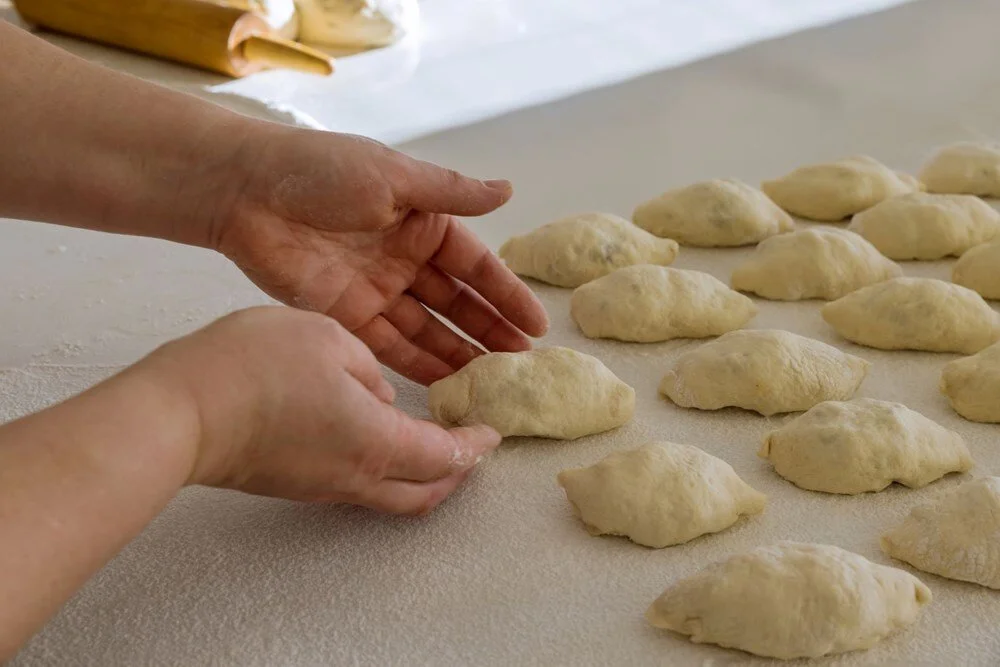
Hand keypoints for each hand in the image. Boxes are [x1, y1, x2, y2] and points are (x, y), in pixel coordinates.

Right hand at [149, 306, 500, 513]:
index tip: (491, 432)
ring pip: (391, 493)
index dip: (475, 445)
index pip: (447, 455)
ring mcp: (323, 485)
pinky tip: (374, 433)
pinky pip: (356, 483)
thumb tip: (377, 394)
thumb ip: (368, 367)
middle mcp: (357, 475)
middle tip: (471, 448)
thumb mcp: (328, 338)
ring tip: (430, 441)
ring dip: (421, 473)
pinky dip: (384, 467)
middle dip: (457, 473)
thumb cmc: (254, 367)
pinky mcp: (293, 482)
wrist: (181, 411)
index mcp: (379, 442)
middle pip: (425, 492)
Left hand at [211, 126, 548, 384]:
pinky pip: (389, 346)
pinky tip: (444, 386)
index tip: (536, 327)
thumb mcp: (394, 177)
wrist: (245, 191)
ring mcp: (377, 290)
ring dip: (457, 354)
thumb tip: (508, 191)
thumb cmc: (322, 171)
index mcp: (422, 223)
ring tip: (489, 384)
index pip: (476, 266)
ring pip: (427, 330)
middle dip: (488, 332)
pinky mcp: (346, 315)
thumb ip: (450, 194)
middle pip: (456, 304)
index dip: (506, 295)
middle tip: (519, 366)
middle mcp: (405, 260)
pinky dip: (415, 365)